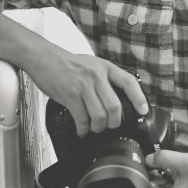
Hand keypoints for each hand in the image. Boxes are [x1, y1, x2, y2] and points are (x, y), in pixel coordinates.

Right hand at [26, 49, 147, 136]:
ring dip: (98, 127)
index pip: (128, 82)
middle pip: (114, 106)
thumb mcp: (92, 64)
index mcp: (105, 67)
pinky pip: (81, 118)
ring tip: (94, 128)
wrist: (44, 58)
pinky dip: (83, 128)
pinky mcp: (70, 95)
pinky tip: (82, 129)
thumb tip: (116, 99)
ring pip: (99, 115)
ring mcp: (83, 86)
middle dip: (114, 122)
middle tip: (110, 125)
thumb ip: (104, 78)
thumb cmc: (67, 63)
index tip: (143, 110)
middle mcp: (96, 76)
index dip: (139, 98)